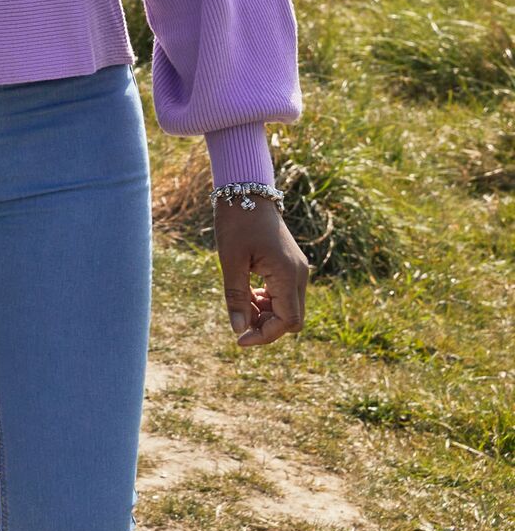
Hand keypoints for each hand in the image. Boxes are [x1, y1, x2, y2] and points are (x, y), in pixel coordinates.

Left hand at [217, 200, 308, 346]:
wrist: (246, 191)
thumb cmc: (237, 222)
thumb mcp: (231, 260)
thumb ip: (236, 296)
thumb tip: (239, 329)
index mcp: (288, 275)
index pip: (287, 322)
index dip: (265, 336)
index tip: (240, 339)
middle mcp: (299, 275)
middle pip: (291, 319)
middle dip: (266, 326)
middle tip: (238, 321)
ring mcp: (297, 270)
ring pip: (288, 308)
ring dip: (266, 314)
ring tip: (240, 303)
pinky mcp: (290, 266)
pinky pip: (284, 294)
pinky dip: (268, 301)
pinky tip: (247, 293)